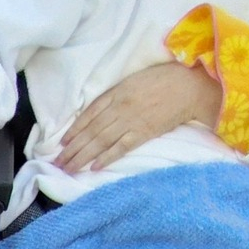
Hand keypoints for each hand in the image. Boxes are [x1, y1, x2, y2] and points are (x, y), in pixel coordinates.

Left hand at [55, 62, 220, 173]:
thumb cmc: (164, 80)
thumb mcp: (135, 81)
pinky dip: (106, 158)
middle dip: (72, 148)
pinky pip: (121, 147)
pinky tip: (94, 167)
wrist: (190, 86)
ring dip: (83, 156)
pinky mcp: (144, 133)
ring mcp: (131, 121)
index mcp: (117, 92)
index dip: (74, 129)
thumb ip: (117, 95)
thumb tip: (99, 112)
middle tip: (57, 163)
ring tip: (68, 168)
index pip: (90, 114)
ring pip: (101, 141)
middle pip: (91, 131)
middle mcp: (120, 107)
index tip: (62, 142)